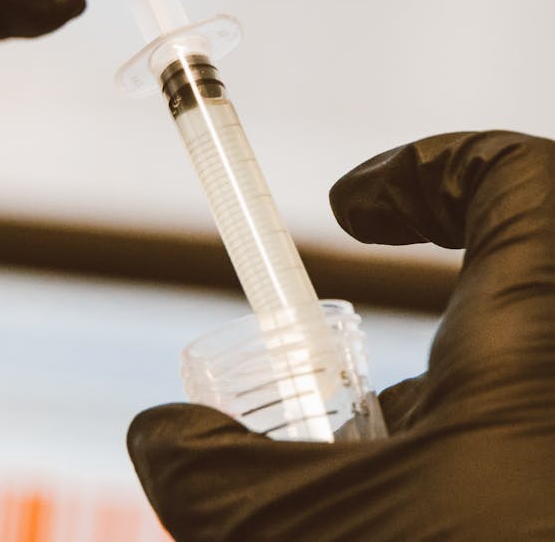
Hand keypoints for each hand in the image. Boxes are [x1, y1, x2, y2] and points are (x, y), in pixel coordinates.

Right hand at [128, 131, 554, 540]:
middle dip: (413, 362)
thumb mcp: (329, 536)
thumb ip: (222, 481)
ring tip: (382, 514)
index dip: (419, 169)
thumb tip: (158, 437)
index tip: (345, 210)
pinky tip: (430, 525)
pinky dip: (483, 474)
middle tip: (349, 424)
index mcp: (548, 325)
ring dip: (446, 442)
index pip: (508, 172)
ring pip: (522, 393)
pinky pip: (532, 444)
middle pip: (511, 299)